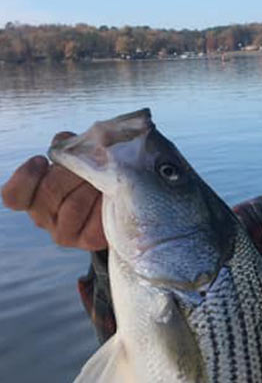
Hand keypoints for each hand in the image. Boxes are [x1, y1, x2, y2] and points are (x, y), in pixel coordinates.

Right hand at [1, 132, 106, 250]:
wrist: (126, 202)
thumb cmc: (96, 174)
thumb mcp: (80, 157)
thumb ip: (68, 148)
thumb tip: (64, 141)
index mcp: (32, 197)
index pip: (14, 195)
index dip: (25, 176)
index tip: (42, 160)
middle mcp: (43, 218)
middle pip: (49, 191)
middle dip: (74, 171)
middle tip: (93, 164)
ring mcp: (64, 233)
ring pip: (74, 204)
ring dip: (94, 185)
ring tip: (107, 179)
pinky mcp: (88, 241)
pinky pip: (94, 219)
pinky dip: (105, 203)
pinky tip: (112, 195)